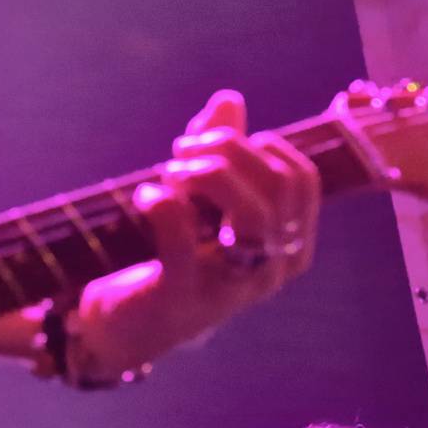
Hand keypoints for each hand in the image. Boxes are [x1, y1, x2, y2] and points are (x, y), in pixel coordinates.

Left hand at [63, 89, 319, 385]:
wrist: (126, 327)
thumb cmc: (172, 259)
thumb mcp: (202, 201)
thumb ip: (220, 151)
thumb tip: (229, 100)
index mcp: (288, 245)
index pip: (301, 180)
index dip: (259, 146)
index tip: (214, 144)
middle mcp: (271, 270)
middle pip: (278, 187)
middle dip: (229, 150)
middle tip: (183, 150)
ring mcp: (231, 288)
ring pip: (249, 211)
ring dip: (205, 173)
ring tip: (169, 171)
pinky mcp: (183, 297)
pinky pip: (182, 238)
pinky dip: (161, 203)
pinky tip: (145, 197)